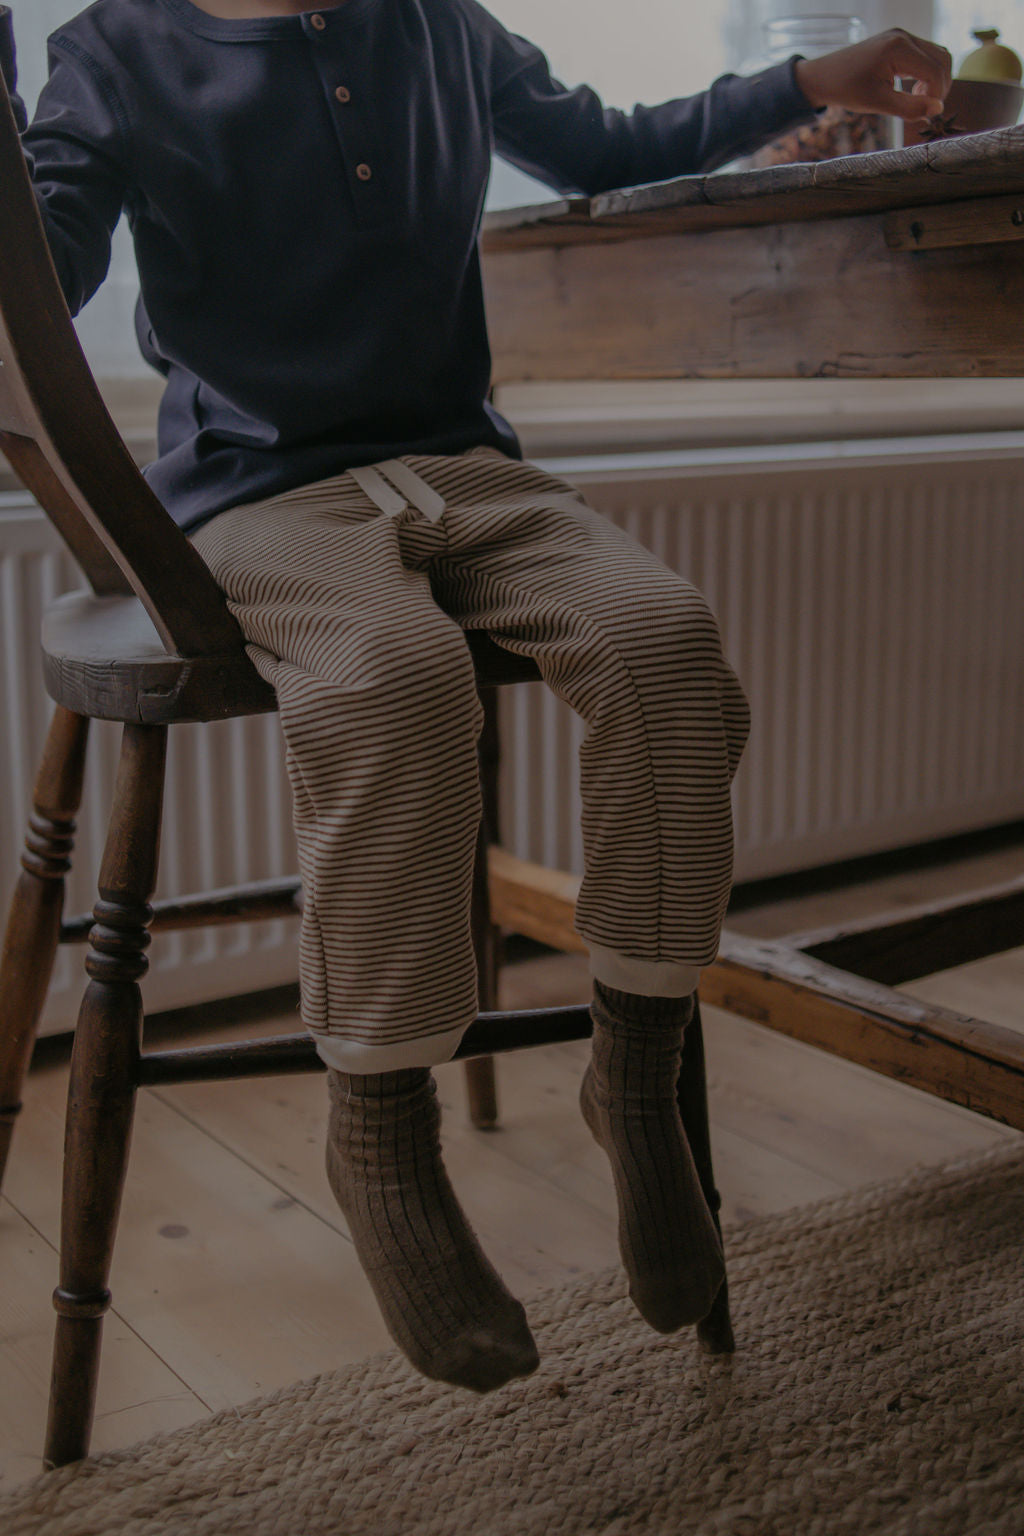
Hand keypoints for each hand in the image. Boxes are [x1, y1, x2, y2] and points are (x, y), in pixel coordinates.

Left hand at [794, 29, 951, 120]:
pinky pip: (924, 55)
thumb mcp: (878, 103)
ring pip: (936, 56)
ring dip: (934, 79)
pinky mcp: (898, 41)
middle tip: (926, 109)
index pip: (935, 71)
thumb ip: (910, 107)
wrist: (823, 76)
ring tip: (917, 99)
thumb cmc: (846, 89)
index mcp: (899, 48)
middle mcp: (904, 36)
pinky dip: (925, 73)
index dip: (937, 96)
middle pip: (942, 59)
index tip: (928, 115)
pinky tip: (912, 90)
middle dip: (939, 87)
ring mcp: (902, 36)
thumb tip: (938, 110)